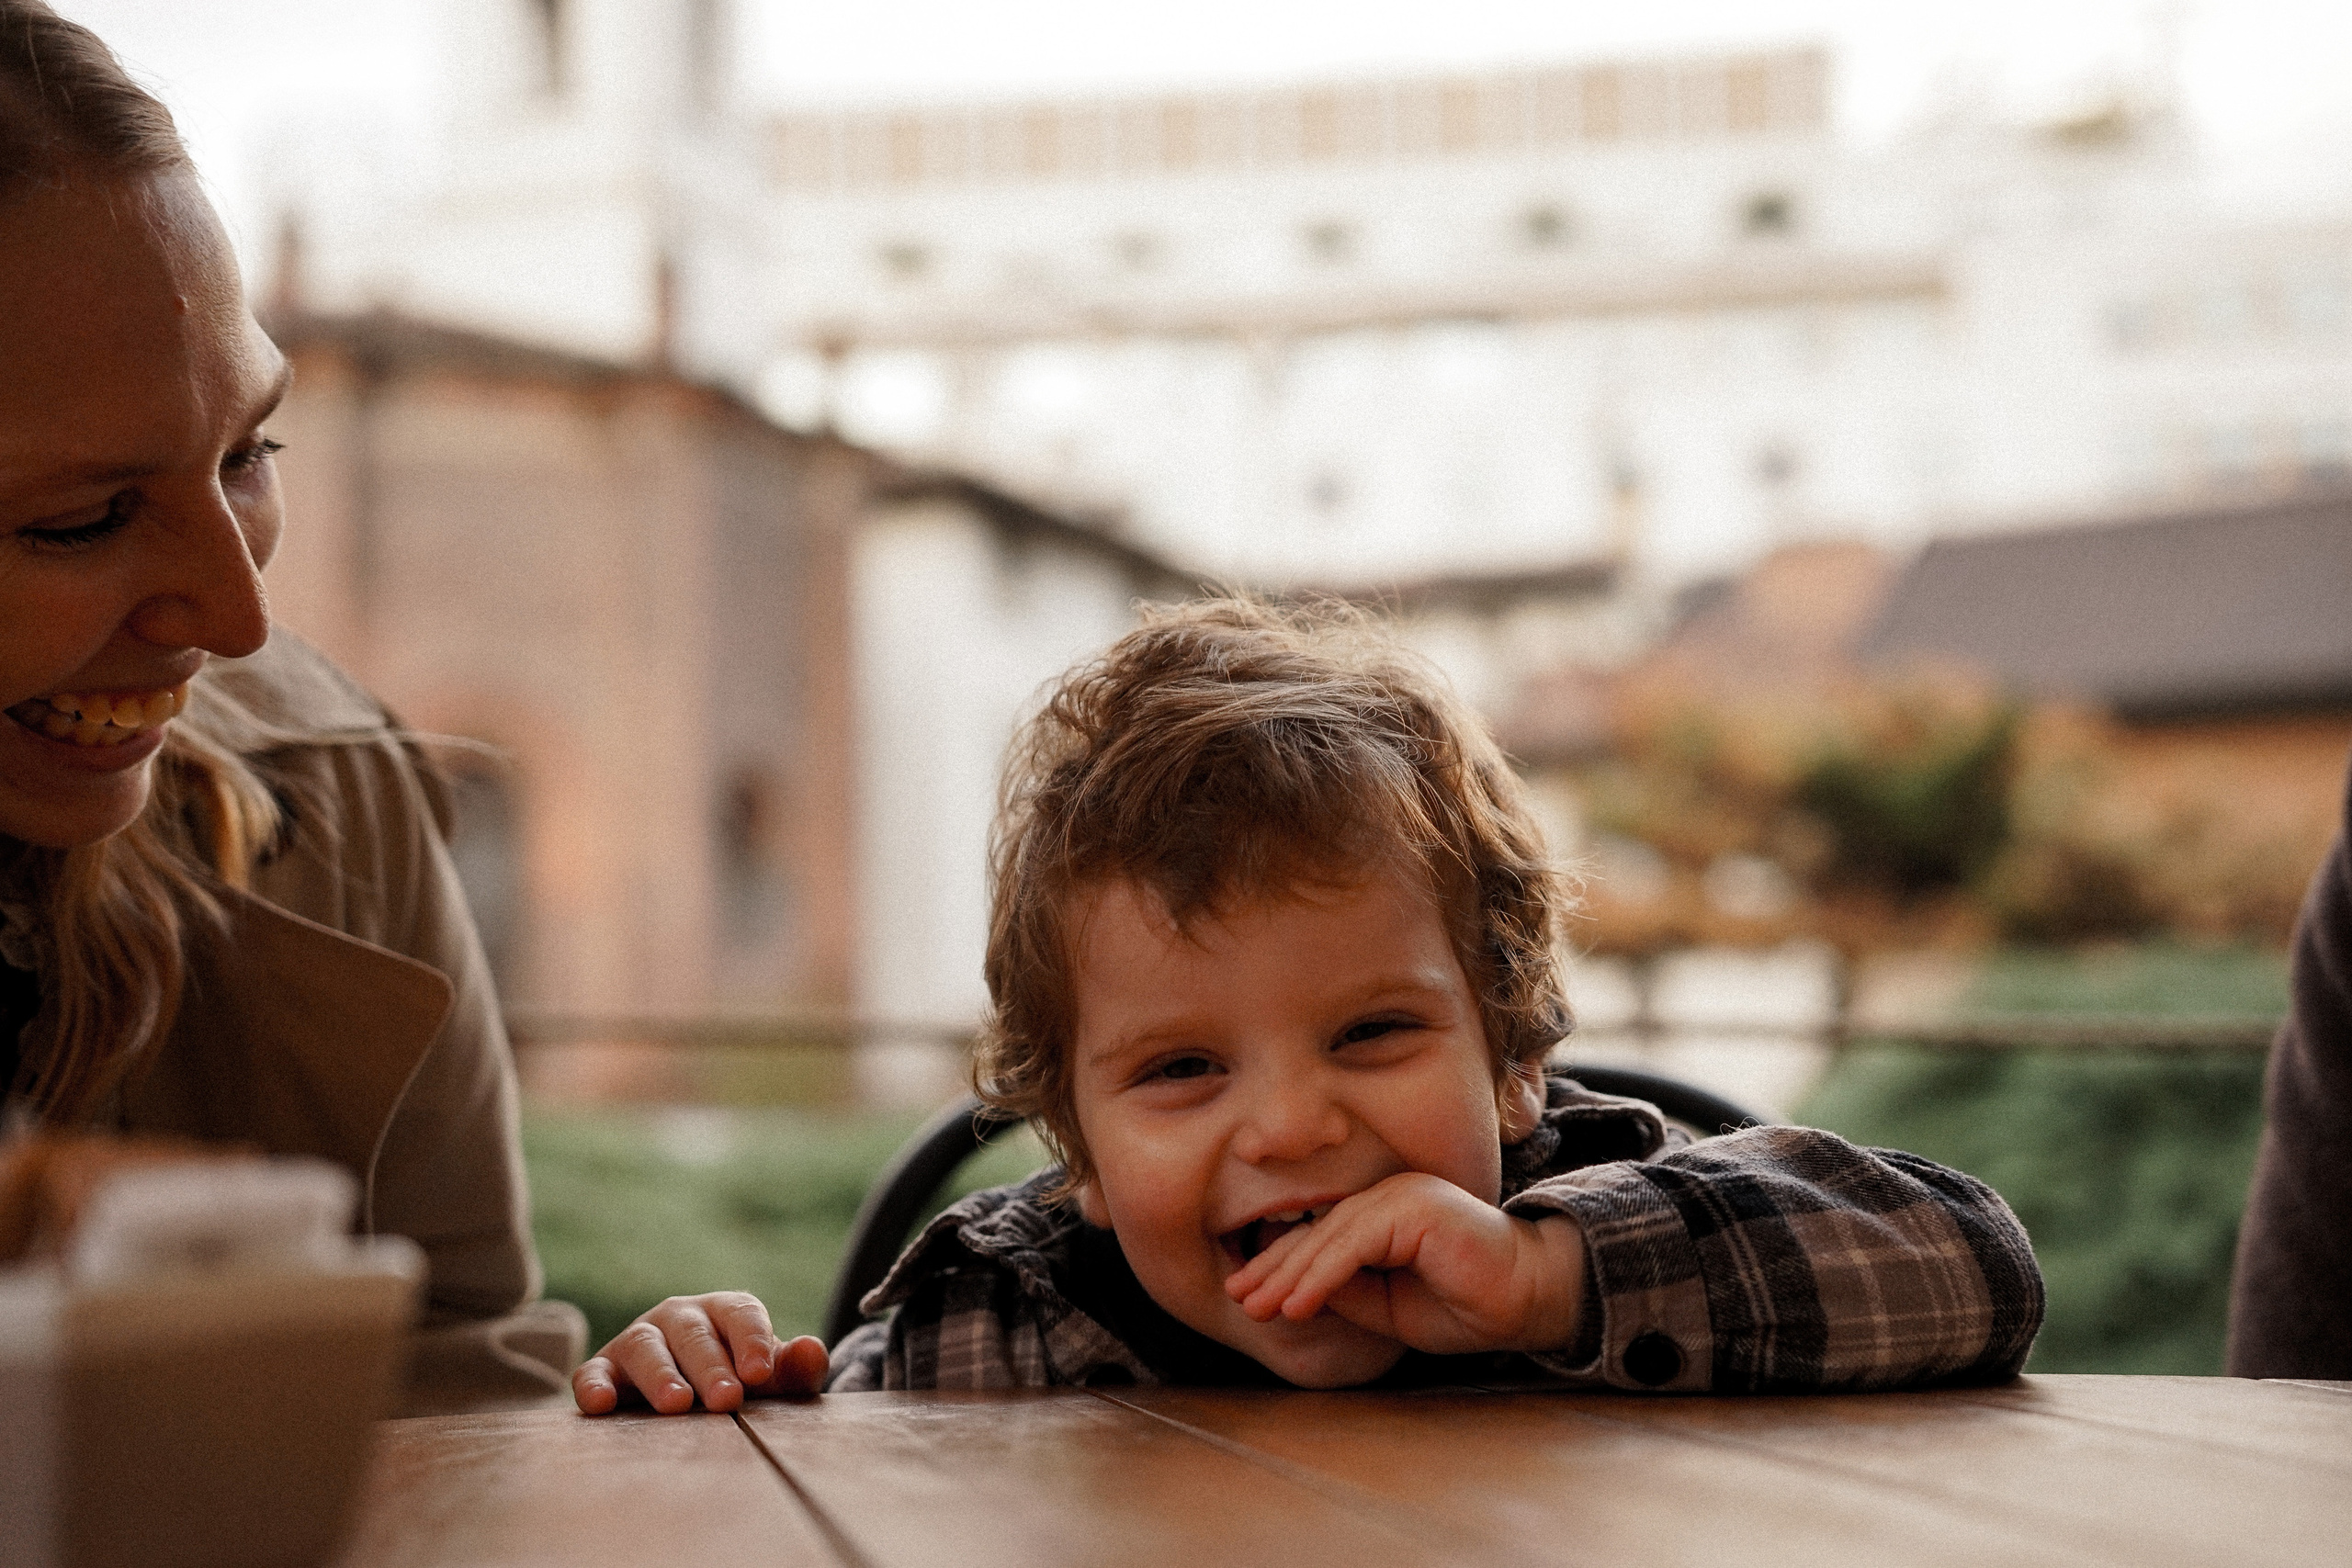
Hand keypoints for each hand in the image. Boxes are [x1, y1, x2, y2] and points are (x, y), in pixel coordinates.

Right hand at [572, 1292, 827, 1415]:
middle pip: (694, 1334)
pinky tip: (603, 1404)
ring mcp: (640, 1340)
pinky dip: (594, 1385)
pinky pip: (593, 1372)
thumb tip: (813, 1350)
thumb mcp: (770, 1381)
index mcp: (725, 1312)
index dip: (752, 1340)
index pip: (741, 1314)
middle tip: (728, 1400)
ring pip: (645, 1347)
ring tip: (677, 1405)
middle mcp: (680, 1318)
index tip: (761, 1373)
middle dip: (711, 1367)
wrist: (689, 1402)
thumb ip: (794, 1369)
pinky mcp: (605, 1369)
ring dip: (661, 1375)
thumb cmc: (738, 1383)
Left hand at [1223, 1172, 1585, 1356]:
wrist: (1530, 1301)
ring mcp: (1403, 1195)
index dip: (1280, 1265)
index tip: (1246, 1295)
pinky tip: (1297, 1304)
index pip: (1319, 1236)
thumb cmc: (1466, 1305)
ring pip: (1329, 1235)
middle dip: (1273, 1268)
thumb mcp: (1388, 1306)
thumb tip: (1292, 1293)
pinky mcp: (1414, 1207)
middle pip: (1316, 1231)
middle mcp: (1390, 1195)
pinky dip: (1321, 1275)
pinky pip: (1355, 1242)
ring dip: (1289, 1274)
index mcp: (1384, 1214)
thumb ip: (1347, 1292)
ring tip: (1260, 1308)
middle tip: (1239, 1299)